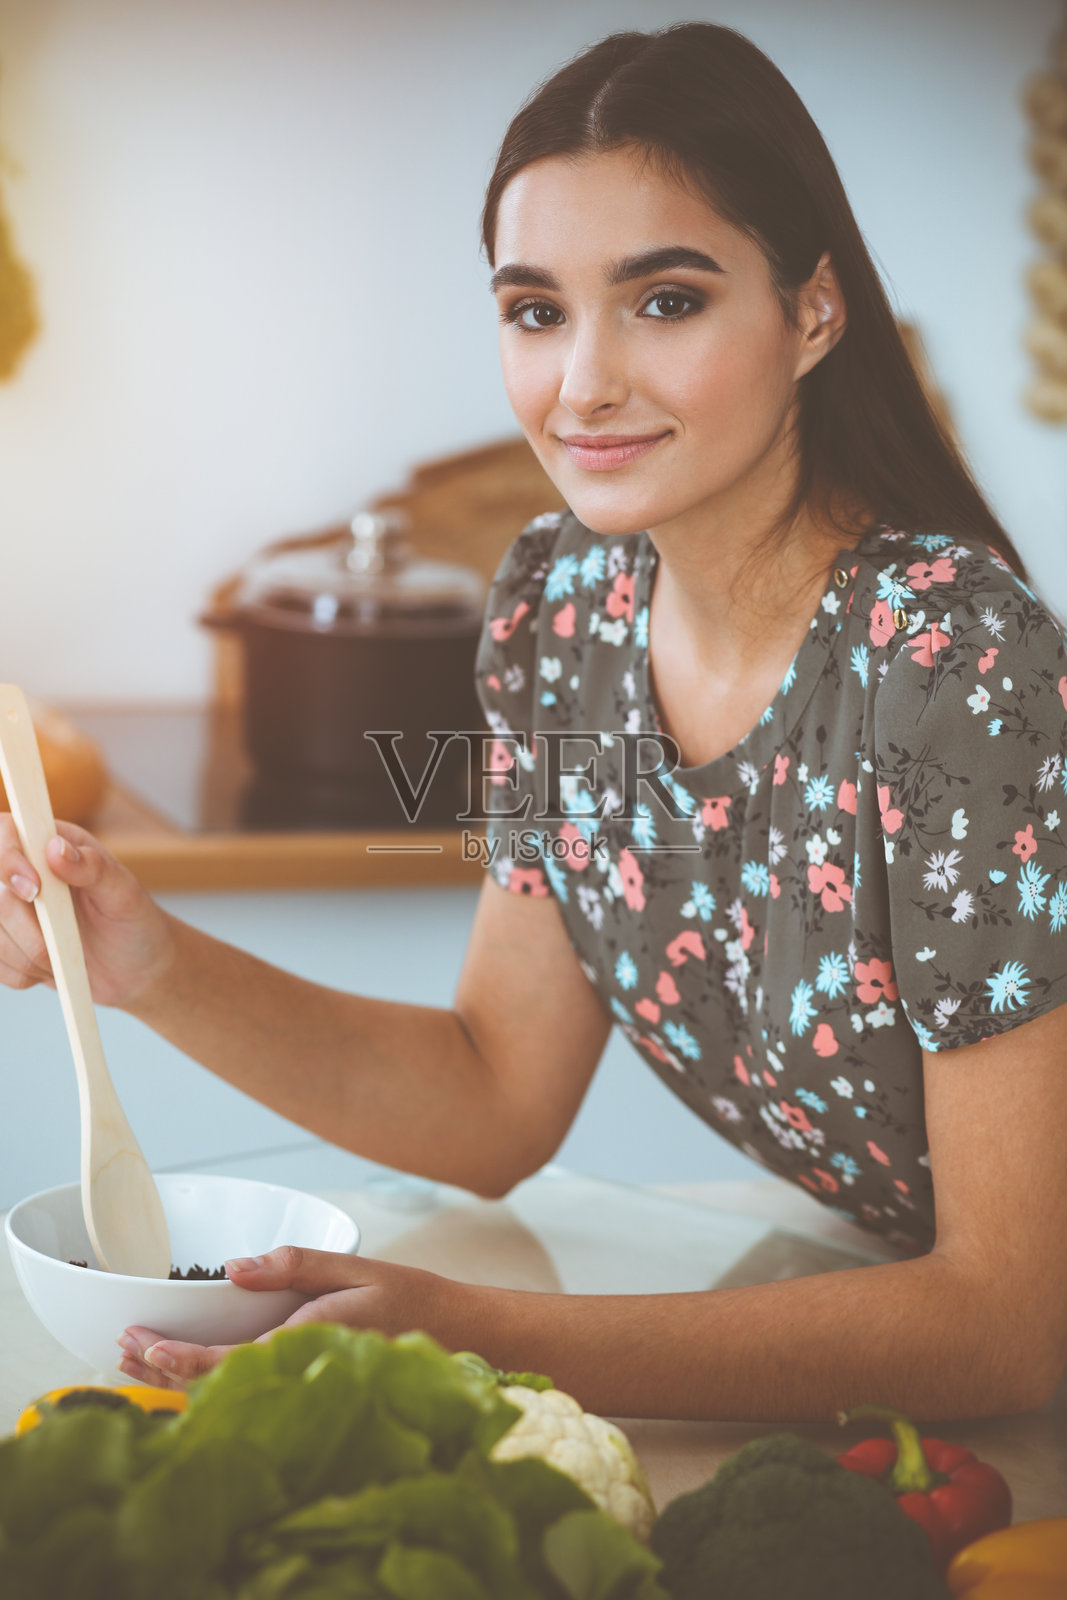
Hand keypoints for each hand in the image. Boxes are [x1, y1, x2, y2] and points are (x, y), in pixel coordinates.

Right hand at [0, 815, 173, 1007]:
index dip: (8, 860)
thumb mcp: (125, 893)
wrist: (138, 970)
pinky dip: (27, 974)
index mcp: (53, 844)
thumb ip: (93, 867)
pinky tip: (55, 969)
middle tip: (66, 940)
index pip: (7, 833)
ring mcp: (15, 911)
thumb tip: (55, 849)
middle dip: (30, 930)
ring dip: (32, 956)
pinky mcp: (10, 944)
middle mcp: (28, 873)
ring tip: (69, 956)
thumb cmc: (136, 922)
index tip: (34, 891)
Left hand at [116, 1246, 473, 1388]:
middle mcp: (298, 1368)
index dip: (185, 1359)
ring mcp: (300, 1380)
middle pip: (218, 1383)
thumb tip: (235, 1267)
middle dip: (166, 1370)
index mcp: (309, 1339)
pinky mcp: (303, 1380)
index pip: (234, 1360)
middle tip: (122, 1349)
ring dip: (179, 1378)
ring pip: (227, 1392)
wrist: (454, 1336)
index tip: (147, 1347)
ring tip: (135, 1360)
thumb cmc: (408, 1296)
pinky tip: (180, 1369)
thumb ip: (297, 1264)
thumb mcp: (356, 1266)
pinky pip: (246, 1390)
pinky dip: (206, 1381)